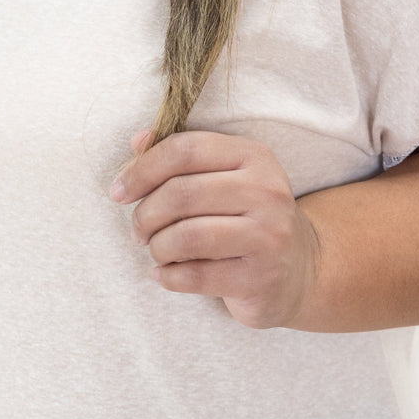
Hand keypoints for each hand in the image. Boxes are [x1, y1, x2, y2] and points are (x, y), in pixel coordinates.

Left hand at [110, 129, 321, 328]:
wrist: (300, 269)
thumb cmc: (246, 217)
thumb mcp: (223, 177)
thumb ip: (180, 157)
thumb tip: (137, 140)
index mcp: (254, 156)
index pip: (184, 149)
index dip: (142, 170)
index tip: (118, 192)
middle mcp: (266, 191)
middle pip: (180, 194)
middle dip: (145, 215)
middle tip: (138, 230)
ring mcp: (267, 237)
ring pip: (185, 237)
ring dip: (157, 247)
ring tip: (156, 251)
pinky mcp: (260, 278)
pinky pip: (195, 276)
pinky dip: (168, 277)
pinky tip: (166, 274)